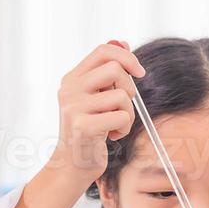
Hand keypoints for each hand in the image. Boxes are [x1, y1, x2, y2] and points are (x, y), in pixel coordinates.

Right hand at [49, 41, 144, 181]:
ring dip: (128, 113)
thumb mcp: (95, 97)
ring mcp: (73, 107)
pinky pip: (121, 117)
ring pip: (122, 95)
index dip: (127, 57)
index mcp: (71, 79)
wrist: (72, 165)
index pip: (103, 51)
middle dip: (129, 88)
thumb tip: (123, 42)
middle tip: (121, 107)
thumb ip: (106, 72)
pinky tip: (111, 136)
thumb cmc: (89, 130)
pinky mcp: (83, 126)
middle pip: (115, 69)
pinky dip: (124, 129)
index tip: (139, 73)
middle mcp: (69, 89)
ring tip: (115, 125)